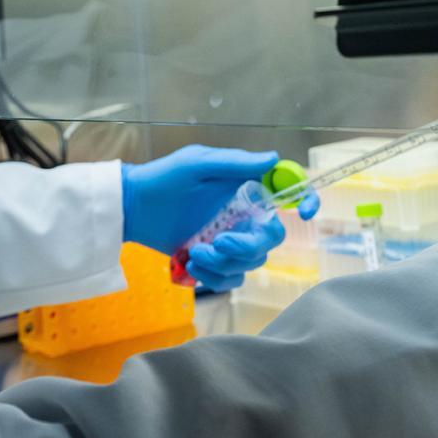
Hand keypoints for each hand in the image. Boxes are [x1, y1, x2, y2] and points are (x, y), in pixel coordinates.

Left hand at [121, 145, 319, 290]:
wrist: (134, 207)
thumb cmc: (164, 177)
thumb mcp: (198, 164)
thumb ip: (235, 163)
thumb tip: (274, 158)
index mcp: (246, 189)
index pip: (286, 193)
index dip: (304, 200)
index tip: (304, 213)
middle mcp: (243, 215)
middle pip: (270, 239)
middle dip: (247, 246)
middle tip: (219, 243)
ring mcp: (230, 239)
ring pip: (250, 262)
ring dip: (224, 262)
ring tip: (195, 253)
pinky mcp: (214, 260)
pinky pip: (231, 278)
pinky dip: (214, 276)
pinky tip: (192, 264)